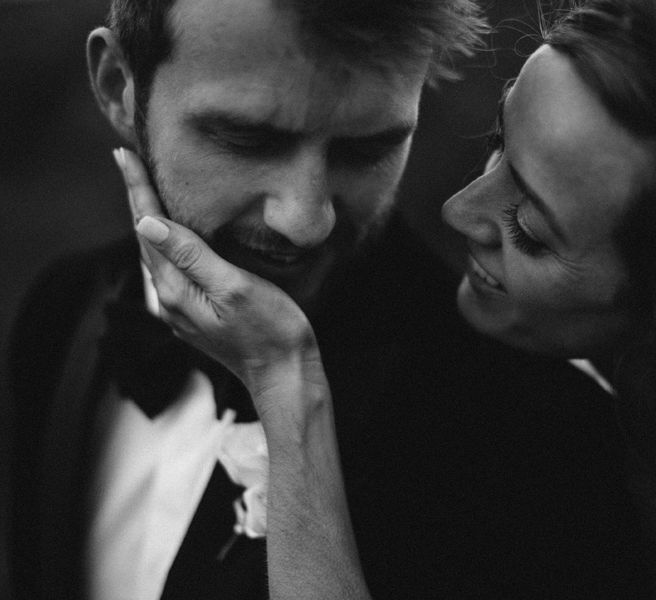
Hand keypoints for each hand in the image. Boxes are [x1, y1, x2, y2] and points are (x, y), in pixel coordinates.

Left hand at [112, 148, 326, 412]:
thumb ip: (192, 257)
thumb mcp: (234, 288)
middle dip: (137, 199)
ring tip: (142, 189)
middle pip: (147, 241)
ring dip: (148, 219)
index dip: (138, 190)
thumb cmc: (270, 330)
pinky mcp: (196, 314)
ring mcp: (182, 310)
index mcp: (177, 290)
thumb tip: (147, 224)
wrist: (284, 373)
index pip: (149, 229)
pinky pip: (172, 269)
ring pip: (157, 256)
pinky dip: (166, 242)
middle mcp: (172, 301)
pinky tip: (171, 233)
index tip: (123, 154)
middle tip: (127, 161)